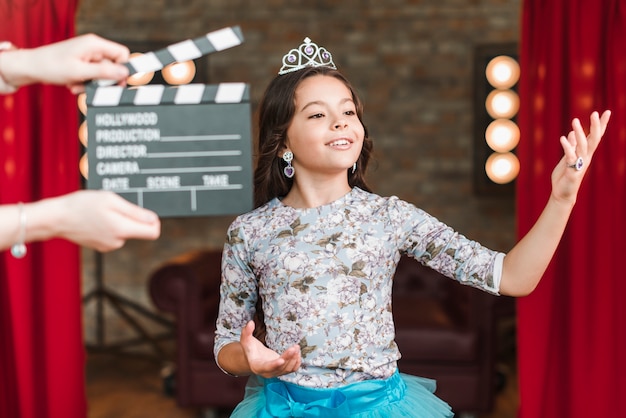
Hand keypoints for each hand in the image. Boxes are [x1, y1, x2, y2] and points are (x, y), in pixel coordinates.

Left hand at [1, 34, 129, 92]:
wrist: (30, 67)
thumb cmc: (51, 66)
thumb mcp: (80, 72)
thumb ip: (105, 72)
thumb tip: (125, 73)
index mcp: (95, 44)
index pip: (122, 54)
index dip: (123, 69)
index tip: (116, 83)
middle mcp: (93, 47)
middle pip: (113, 66)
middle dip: (103, 80)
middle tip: (91, 87)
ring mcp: (87, 54)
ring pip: (102, 73)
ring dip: (92, 83)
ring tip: (76, 85)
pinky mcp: (82, 62)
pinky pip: (92, 75)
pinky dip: (84, 82)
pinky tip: (73, 84)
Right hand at [52, 190, 159, 250]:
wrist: (56, 218)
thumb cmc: (81, 205)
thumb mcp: (111, 200)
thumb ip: (135, 212)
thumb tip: (153, 219)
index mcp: (122, 230)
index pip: (153, 232)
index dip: (154, 221)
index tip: (145, 212)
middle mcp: (117, 242)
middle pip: (138, 231)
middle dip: (132, 217)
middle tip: (115, 205)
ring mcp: (108, 246)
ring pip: (125, 231)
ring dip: (119, 220)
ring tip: (101, 210)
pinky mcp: (100, 246)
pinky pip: (114, 234)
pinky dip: (110, 225)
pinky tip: (95, 217)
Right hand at [240, 321, 301, 377]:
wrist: (254, 358)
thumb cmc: (250, 349)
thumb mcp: (246, 340)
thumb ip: (247, 332)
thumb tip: (251, 322)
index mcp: (257, 366)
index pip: (266, 367)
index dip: (274, 365)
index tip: (282, 360)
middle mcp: (267, 372)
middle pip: (280, 368)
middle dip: (288, 357)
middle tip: (294, 347)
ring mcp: (276, 372)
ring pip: (288, 369)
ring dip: (294, 358)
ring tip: (296, 347)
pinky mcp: (282, 370)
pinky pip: (292, 369)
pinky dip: (297, 362)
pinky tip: (297, 352)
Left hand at [551, 110, 610, 203]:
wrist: (562, 193)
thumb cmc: (565, 175)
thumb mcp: (568, 157)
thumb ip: (571, 146)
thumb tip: (572, 133)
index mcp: (585, 153)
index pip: (595, 136)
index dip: (601, 124)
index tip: (606, 112)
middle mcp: (585, 157)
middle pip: (594, 140)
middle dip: (596, 126)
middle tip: (595, 113)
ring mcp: (580, 164)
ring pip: (582, 146)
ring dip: (579, 133)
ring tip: (575, 120)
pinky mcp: (572, 171)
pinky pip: (570, 157)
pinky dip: (567, 147)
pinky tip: (563, 138)